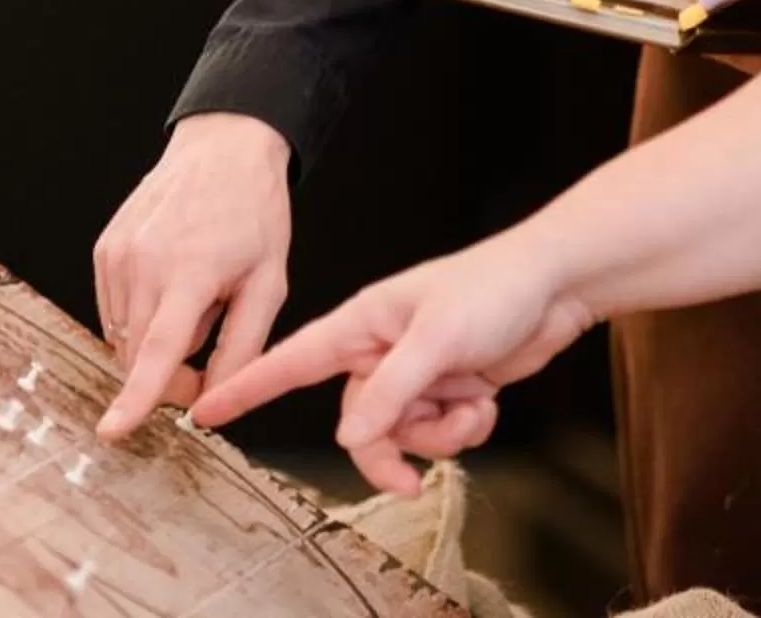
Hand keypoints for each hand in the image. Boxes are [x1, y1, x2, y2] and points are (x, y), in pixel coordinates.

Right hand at [93, 112, 293, 439]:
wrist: (222, 148)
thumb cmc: (253, 212)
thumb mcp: (269, 283)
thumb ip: (242, 348)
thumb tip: (213, 404)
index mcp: (189, 272)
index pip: (157, 349)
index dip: (137, 396)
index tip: (113, 430)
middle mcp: (143, 262)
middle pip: (138, 354)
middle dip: (169, 376)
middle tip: (209, 360)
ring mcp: (117, 255)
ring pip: (124, 337)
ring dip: (156, 342)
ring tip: (195, 300)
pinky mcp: (104, 250)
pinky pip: (114, 311)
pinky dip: (140, 318)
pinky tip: (171, 288)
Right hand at [190, 232, 595, 494]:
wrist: (554, 284)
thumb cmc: (492, 287)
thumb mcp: (437, 340)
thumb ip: (389, 390)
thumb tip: (348, 436)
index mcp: (362, 324)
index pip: (292, 361)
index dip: (248, 387)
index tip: (206, 410)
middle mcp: (380, 351)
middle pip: (357, 425)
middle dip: (391, 450)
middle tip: (412, 476)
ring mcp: (414, 372)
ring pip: (402, 435)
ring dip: (440, 435)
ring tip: (471, 406)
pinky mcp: (447, 388)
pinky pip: (438, 433)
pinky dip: (464, 427)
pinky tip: (486, 400)